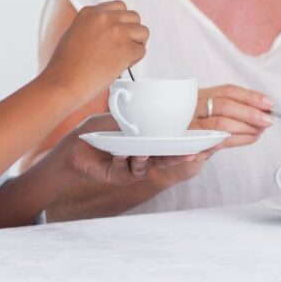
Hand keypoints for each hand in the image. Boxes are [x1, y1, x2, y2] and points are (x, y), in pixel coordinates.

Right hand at [41, 0, 148, 107]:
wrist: (64, 82)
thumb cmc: (65, 66)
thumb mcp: (74, 33)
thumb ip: (92, 26)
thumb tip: (107, 30)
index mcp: (90, 12)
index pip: (119, 6)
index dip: (121, 21)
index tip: (119, 31)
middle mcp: (105, 18)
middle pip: (134, 17)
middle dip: (132, 31)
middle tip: (125, 44)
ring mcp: (117, 32)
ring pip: (142, 32)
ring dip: (137, 44)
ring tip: (124, 55)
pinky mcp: (125, 49)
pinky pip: (141, 50)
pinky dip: (135, 59)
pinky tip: (122, 65)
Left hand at [60, 114, 197, 187]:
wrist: (75, 144)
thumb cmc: (100, 129)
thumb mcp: (122, 117)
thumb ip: (139, 115)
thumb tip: (157, 104)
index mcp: (150, 143)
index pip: (173, 144)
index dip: (189, 144)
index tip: (205, 142)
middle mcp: (145, 157)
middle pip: (167, 158)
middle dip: (180, 157)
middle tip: (192, 153)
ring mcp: (133, 169)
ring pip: (148, 166)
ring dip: (151, 159)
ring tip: (151, 152)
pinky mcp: (119, 177)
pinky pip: (126, 170)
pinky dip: (126, 161)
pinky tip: (124, 154)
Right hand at [191, 84, 274, 150]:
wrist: (173, 152)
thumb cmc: (201, 129)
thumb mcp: (214, 114)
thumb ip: (236, 108)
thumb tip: (266, 108)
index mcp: (200, 95)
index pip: (227, 91)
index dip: (249, 96)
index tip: (269, 102)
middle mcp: (192, 108)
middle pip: (224, 106)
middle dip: (250, 113)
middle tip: (268, 120)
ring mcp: (188, 126)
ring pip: (220, 124)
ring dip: (245, 128)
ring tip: (260, 131)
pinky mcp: (188, 145)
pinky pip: (216, 143)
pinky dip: (237, 140)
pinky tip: (251, 138)